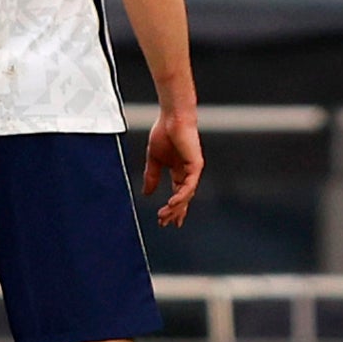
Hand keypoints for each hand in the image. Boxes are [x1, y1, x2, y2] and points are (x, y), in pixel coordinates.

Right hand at [144, 106, 202, 227]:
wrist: (171, 118)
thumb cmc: (164, 133)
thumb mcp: (154, 159)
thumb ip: (152, 177)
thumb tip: (146, 193)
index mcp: (179, 170)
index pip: (178, 194)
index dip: (173, 208)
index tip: (165, 220)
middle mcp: (188, 172)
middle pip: (183, 198)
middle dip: (174, 212)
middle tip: (165, 223)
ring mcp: (193, 170)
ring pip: (186, 195)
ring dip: (175, 207)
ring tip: (165, 216)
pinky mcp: (195, 165)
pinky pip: (189, 185)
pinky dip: (181, 196)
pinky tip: (173, 204)